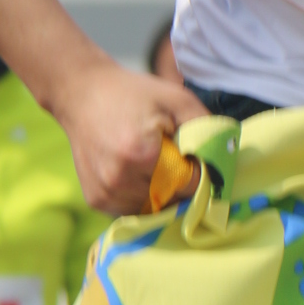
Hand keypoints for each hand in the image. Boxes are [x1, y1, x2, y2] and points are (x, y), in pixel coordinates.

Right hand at [57, 54, 210, 214]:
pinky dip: (141, 197)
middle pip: (172, 200)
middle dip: (179, 184)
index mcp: (142, 155)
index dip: (197, 172)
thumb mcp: (176, 99)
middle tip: (170, 157)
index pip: (189, 185)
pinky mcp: (96, 200)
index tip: (192, 157)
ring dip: (160, 193)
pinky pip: (132, 210)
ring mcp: (105, 194)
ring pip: (153, 209)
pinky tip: (135, 172)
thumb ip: (205, 128)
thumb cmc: (133, 94)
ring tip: (150, 163)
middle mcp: (119, 180)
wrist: (81, 95)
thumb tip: (222, 160)